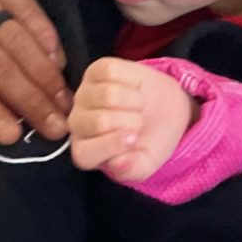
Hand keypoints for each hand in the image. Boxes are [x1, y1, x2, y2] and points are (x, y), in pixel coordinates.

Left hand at [69, 57, 196, 180]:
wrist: (164, 112)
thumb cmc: (148, 142)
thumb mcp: (146, 164)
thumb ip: (132, 170)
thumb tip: (118, 163)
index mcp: (84, 152)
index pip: (86, 153)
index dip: (114, 145)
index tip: (134, 139)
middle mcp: (77, 124)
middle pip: (100, 121)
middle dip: (131, 122)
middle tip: (139, 123)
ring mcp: (84, 94)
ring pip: (108, 95)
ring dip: (134, 101)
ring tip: (138, 106)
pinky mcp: (95, 71)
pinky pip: (112, 71)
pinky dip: (133, 80)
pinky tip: (135, 88)